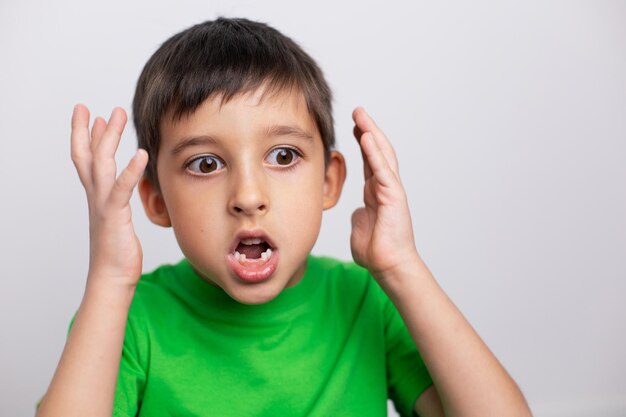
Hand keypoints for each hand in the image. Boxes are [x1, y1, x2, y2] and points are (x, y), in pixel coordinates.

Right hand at [71, 105, 147, 287]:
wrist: (112, 278)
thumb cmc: (118, 253)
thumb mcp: (118, 220)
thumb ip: (118, 202)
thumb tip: (124, 190)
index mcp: (98, 197)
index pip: (87, 160)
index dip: (85, 137)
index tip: (90, 116)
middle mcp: (96, 197)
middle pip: (87, 155)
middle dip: (88, 129)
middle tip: (89, 106)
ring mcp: (103, 204)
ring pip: (101, 163)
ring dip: (108, 137)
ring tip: (115, 114)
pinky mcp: (114, 215)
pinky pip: (121, 188)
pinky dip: (130, 170)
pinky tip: (141, 153)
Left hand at [350, 107, 420, 281]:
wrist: (388, 265)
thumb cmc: (376, 251)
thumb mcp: (360, 227)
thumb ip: (358, 216)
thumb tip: (356, 212)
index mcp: (376, 193)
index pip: (369, 161)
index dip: (361, 142)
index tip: (353, 127)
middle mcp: (385, 187)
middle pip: (377, 152)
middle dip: (367, 130)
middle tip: (357, 111)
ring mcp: (391, 190)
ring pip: (382, 155)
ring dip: (371, 133)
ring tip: (361, 115)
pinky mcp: (393, 196)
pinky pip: (382, 169)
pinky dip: (374, 151)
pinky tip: (366, 136)